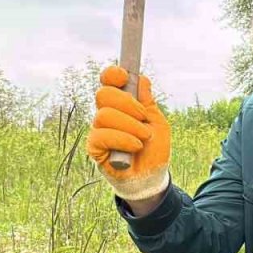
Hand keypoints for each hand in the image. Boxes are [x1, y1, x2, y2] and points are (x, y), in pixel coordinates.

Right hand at [86, 66, 170, 203]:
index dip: (112, 75)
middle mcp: (107, 115)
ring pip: (104, 115)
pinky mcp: (95, 148)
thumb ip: (148, 102)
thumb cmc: (154, 150)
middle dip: (127, 104)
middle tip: (144, 118)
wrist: (152, 177)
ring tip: (143, 138)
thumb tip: (142, 78)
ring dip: (129, 126)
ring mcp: (99, 131)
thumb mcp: (157, 122)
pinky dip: (122, 139)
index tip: (124, 76)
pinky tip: (134, 147)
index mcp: (121, 105)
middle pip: (103, 94)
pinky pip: (100, 136)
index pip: (108, 82)